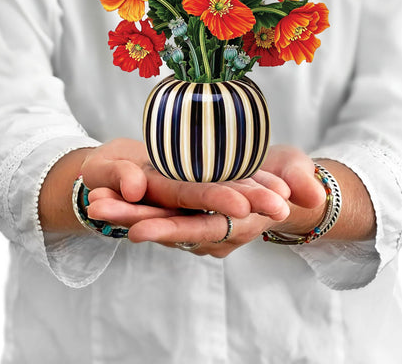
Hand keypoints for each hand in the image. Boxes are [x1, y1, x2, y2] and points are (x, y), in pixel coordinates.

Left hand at [111, 144, 325, 255]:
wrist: (278, 187)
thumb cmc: (289, 177)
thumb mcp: (298, 171)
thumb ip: (300, 179)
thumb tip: (308, 192)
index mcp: (238, 222)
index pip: (203, 228)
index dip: (173, 230)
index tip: (139, 230)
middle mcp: (212, 228)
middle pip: (170, 226)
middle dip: (133, 219)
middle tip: (97, 208)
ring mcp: (197, 217)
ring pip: (158, 218)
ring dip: (125, 210)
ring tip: (93, 198)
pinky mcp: (186, 206)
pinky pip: (157, 206)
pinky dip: (132, 200)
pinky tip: (106, 189)